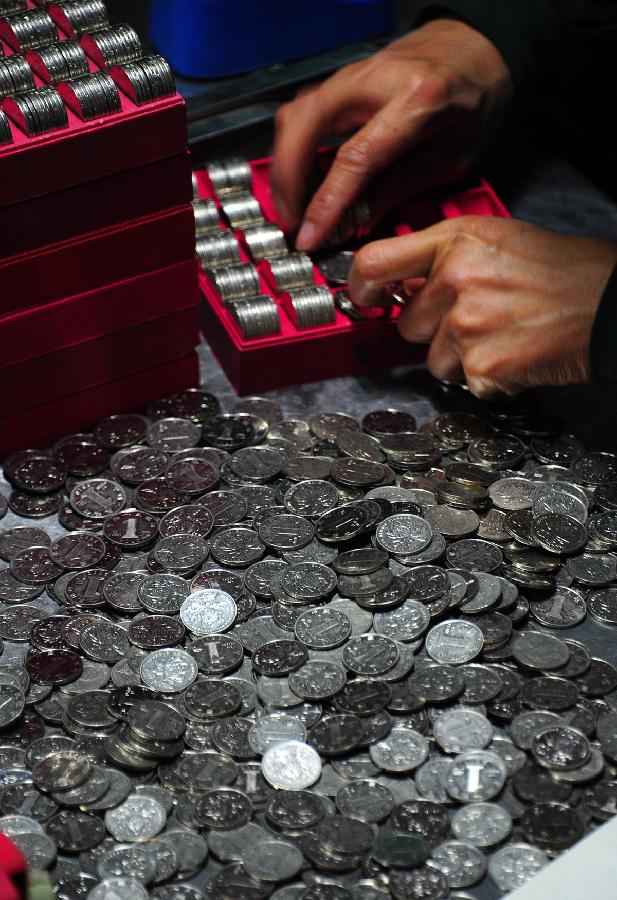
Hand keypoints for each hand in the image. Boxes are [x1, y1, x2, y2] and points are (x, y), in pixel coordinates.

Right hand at [271, 19, 512, 250]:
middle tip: (293, 223)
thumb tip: (358, 221)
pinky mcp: (338, 81)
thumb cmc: (471, 97)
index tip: (310, 235)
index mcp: (415, 100)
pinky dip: (293, 152)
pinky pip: (300, 117)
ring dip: (285, 169)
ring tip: (296, 208)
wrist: (473, 48)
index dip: (326, 203)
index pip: (354, 158)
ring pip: (293, 120)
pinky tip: (304, 181)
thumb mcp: (451, 156)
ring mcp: (350, 76)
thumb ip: (402, 187)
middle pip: (304, 128)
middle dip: (287, 183)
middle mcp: (373, 80)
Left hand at [348, 216, 616, 397]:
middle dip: (435, 331)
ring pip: (434, 361)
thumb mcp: (501, 241)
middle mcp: (456, 277)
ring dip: (463, 359)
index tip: (365, 300)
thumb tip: (407, 285)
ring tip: (505, 337)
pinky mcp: (481, 365)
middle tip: (479, 321)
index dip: (361, 288)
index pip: (376, 261)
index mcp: (458, 239)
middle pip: (407, 324)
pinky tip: (518, 356)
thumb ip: (448, 257)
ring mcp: (467, 323)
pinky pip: (464, 383)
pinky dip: (489, 380)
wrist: (612, 306)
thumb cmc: (569, 272)